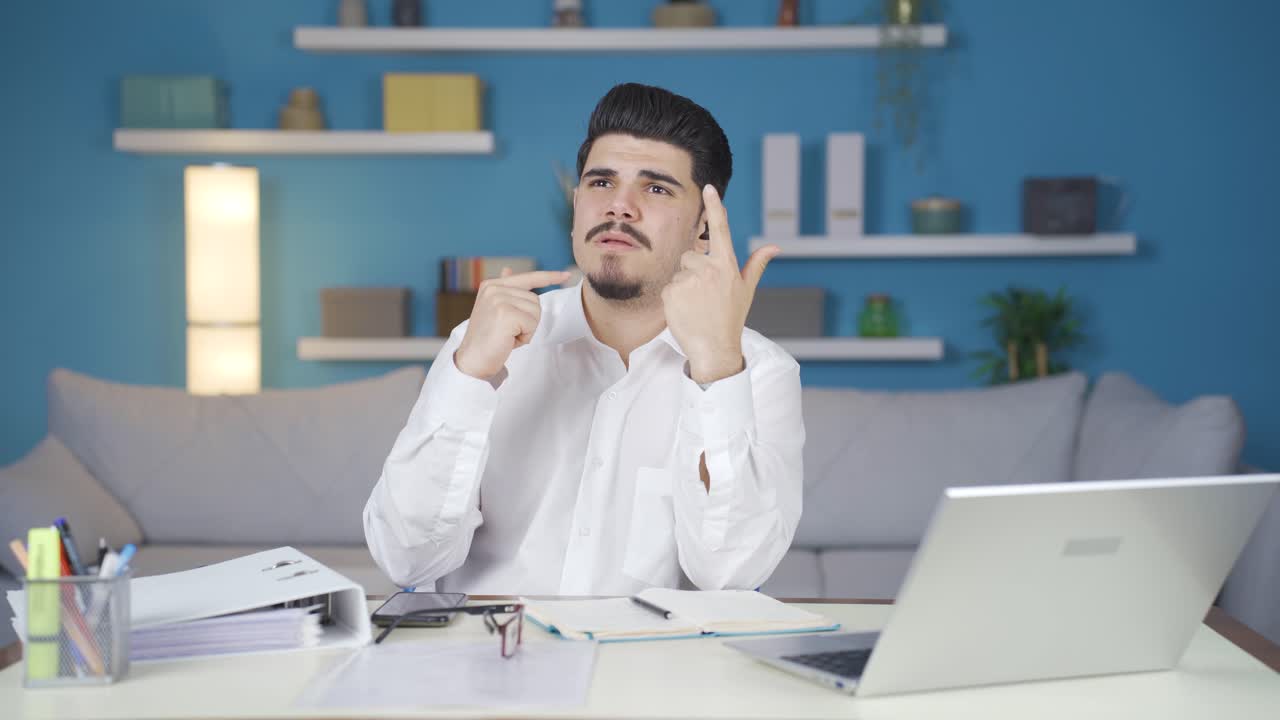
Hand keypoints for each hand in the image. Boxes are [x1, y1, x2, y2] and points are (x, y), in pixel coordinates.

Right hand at [454, 269, 570, 379]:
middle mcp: (494, 288)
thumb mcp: (495, 309)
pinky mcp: (506, 314)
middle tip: (508, 331)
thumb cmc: (487, 338)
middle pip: (535, 300)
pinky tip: (509, 340)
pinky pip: (532, 323)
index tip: (566, 275)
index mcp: (491, 285)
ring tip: (507, 335)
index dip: (549, 277)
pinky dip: (525, 336)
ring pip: (536, 311)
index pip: (527, 277)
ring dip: (527, 329)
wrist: (472, 360)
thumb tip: (509, 270)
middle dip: (528, 320)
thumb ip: (505, 290)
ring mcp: (499, 300)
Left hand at [661, 185, 780, 383]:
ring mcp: (689, 280)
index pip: (721, 229)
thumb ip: (756, 264)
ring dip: (684, 285)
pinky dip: (674, 298)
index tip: (709, 188)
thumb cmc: (730, 318)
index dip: (715, 207)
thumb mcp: (746, 290)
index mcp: (727, 265)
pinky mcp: (672, 291)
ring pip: (679, 272)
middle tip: (704, 295)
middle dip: (693, 270)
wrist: (714, 348)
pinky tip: (685, 311)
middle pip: (690, 255)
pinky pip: (669, 286)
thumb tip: (775, 246)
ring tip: (696, 305)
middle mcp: (709, 269)